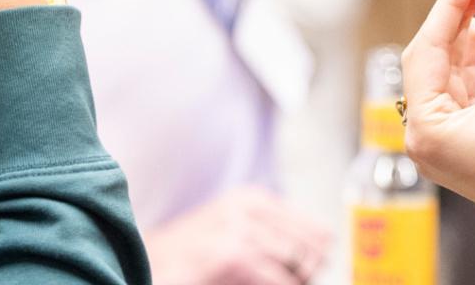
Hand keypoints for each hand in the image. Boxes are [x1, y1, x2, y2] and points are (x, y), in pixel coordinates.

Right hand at [143, 187, 332, 284]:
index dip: (319, 257)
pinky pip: (279, 279)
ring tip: (276, 281)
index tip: (312, 272)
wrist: (149, 263)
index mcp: (254, 199)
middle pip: (312, 248)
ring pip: (300, 264)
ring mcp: (241, 229)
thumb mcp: (234, 230)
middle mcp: (250, 208)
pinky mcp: (233, 254)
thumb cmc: (192, 255)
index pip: (315, 230)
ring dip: (297, 281)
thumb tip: (325, 248)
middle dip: (311, 273)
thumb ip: (273, 234)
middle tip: (298, 281)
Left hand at [401, 0, 474, 265]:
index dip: (451, 3)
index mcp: (425, 130)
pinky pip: (466, 93)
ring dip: (466, 36)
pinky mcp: (471, 146)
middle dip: (455, 17)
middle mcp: (427, 140)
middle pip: (433, 60)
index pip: (427, 49)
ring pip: (450, 74)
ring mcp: (448, 146)